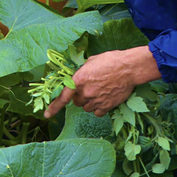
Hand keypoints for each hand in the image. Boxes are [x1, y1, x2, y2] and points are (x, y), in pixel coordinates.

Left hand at [44, 45, 160, 117]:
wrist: (129, 68)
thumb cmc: (111, 60)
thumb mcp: (92, 61)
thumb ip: (82, 71)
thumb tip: (79, 76)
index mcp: (79, 79)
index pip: (63, 96)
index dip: (54, 107)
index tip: (46, 115)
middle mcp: (86, 92)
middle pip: (76, 102)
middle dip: (80, 96)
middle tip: (90, 88)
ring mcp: (96, 100)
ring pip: (86, 108)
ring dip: (89, 102)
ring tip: (100, 91)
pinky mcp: (107, 106)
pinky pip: (97, 112)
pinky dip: (99, 108)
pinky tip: (105, 98)